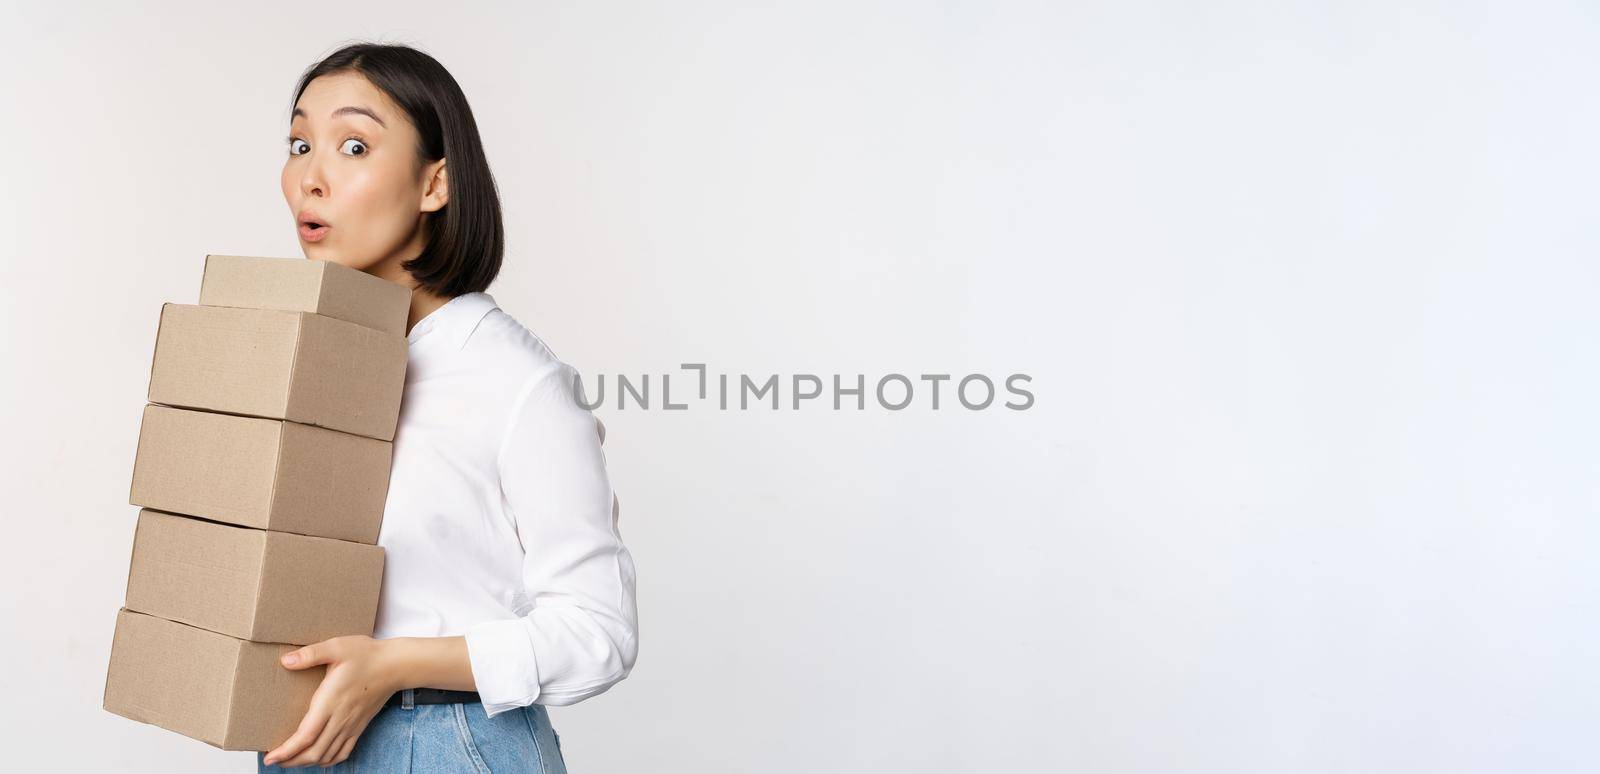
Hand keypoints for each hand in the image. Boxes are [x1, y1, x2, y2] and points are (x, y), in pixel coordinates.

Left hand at [262, 635, 397, 767]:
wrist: (395, 665)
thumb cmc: (367, 655)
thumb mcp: (336, 647)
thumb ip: (310, 654)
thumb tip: (285, 661)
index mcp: (331, 702)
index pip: (306, 736)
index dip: (286, 751)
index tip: (270, 757)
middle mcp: (340, 718)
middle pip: (313, 752)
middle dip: (291, 761)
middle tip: (273, 760)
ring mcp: (351, 725)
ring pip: (326, 755)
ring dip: (306, 762)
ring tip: (290, 760)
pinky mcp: (359, 726)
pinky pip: (343, 753)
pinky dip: (328, 761)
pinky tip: (319, 759)